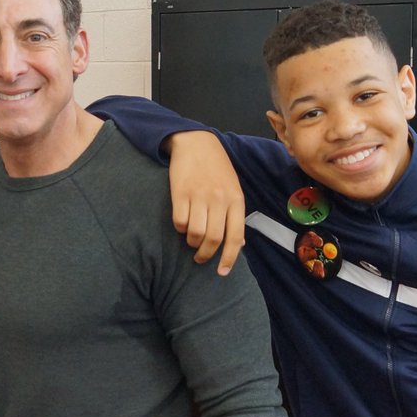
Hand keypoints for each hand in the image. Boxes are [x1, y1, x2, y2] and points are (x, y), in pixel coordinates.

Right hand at [166, 131, 244, 274]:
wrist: (196, 143)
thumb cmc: (217, 169)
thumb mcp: (233, 189)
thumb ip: (235, 215)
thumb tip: (237, 245)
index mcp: (235, 200)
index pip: (235, 236)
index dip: (229, 258)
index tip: (222, 272)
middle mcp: (219, 199)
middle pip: (213, 238)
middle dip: (206, 254)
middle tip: (200, 258)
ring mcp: (199, 196)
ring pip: (194, 233)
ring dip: (191, 242)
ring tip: (191, 239)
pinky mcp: (180, 193)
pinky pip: (179, 221)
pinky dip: (179, 228)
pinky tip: (182, 223)